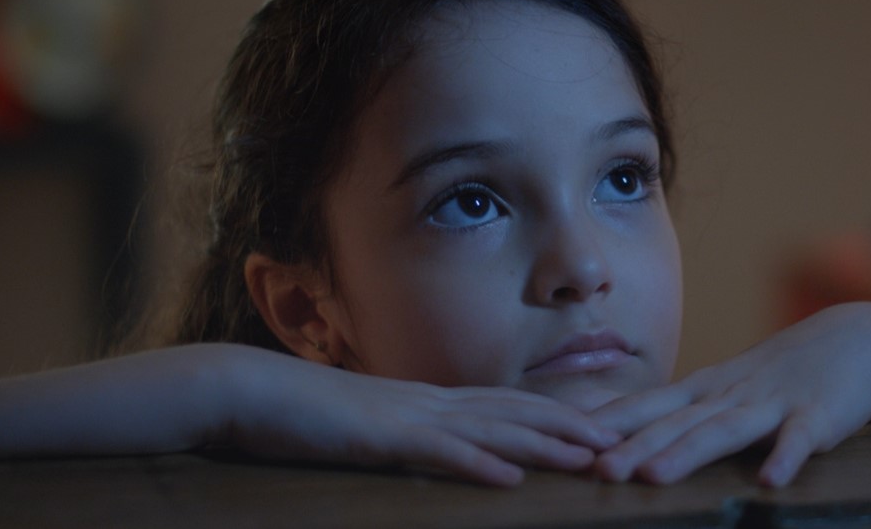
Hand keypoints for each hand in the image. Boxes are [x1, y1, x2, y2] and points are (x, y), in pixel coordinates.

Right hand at [216, 346, 619, 486]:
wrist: (247, 393)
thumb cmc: (301, 415)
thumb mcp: (367, 428)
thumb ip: (405, 436)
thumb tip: (440, 451)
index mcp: (427, 402)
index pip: (506, 407)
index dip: (556, 416)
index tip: (600, 428)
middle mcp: (429, 403)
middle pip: (515, 412)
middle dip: (572, 426)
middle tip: (622, 440)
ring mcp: (407, 417)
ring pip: (491, 430)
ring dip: (544, 445)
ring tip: (590, 457)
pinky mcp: (380, 438)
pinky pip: (438, 452)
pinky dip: (478, 464)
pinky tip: (511, 479)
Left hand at [590, 302, 870, 486]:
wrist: (856, 339)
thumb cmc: (784, 372)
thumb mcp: (730, 387)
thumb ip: (688, 413)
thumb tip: (632, 437)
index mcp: (707, 389)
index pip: (649, 405)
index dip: (610, 425)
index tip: (568, 442)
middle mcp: (731, 394)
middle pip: (676, 423)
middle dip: (634, 446)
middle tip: (596, 472)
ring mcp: (773, 404)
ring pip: (724, 430)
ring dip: (687, 453)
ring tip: (652, 477)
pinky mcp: (816, 417)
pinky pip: (799, 441)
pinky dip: (785, 459)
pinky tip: (768, 481)